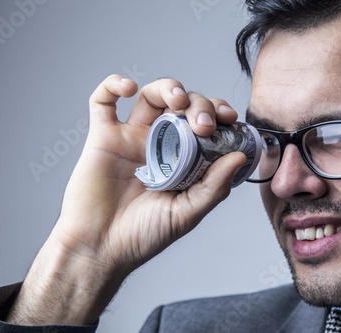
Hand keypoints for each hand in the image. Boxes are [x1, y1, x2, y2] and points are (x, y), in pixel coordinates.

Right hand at [6, 75, 246, 325]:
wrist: (100, 249)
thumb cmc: (143, 236)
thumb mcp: (188, 213)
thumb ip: (214, 186)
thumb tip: (240, 156)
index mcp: (183, 160)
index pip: (206, 125)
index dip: (220, 115)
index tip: (230, 119)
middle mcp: (160, 145)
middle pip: (183, 107)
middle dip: (199, 105)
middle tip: (204, 124)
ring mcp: (131, 139)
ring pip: (151, 96)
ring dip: (168, 88)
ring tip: (177, 100)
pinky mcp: (103, 137)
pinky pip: (103, 101)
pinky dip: (113, 85)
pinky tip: (128, 88)